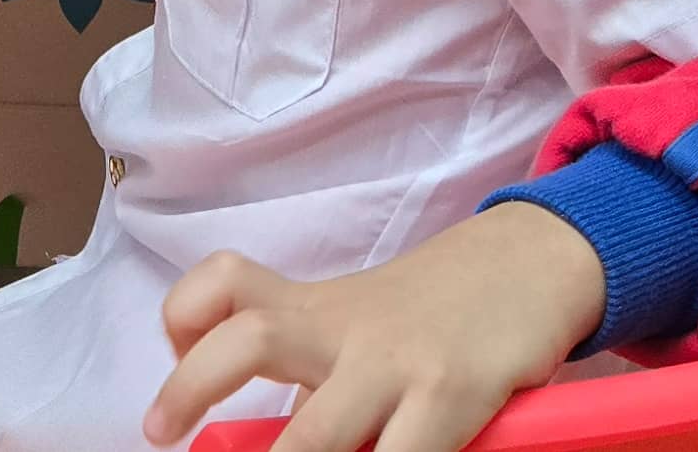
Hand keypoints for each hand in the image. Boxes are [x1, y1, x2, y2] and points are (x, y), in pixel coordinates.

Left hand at [143, 203, 603, 451]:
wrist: (534, 262)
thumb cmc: (437, 311)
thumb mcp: (363, 321)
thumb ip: (314, 366)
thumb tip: (263, 437)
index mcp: (316, 309)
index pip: (226, 287)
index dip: (182, 323)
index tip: (173, 382)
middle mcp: (345, 328)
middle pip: (250, 339)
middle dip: (192, 389)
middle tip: (163, 433)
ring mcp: (398, 363)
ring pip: (320, 430)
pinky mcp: (453, 395)